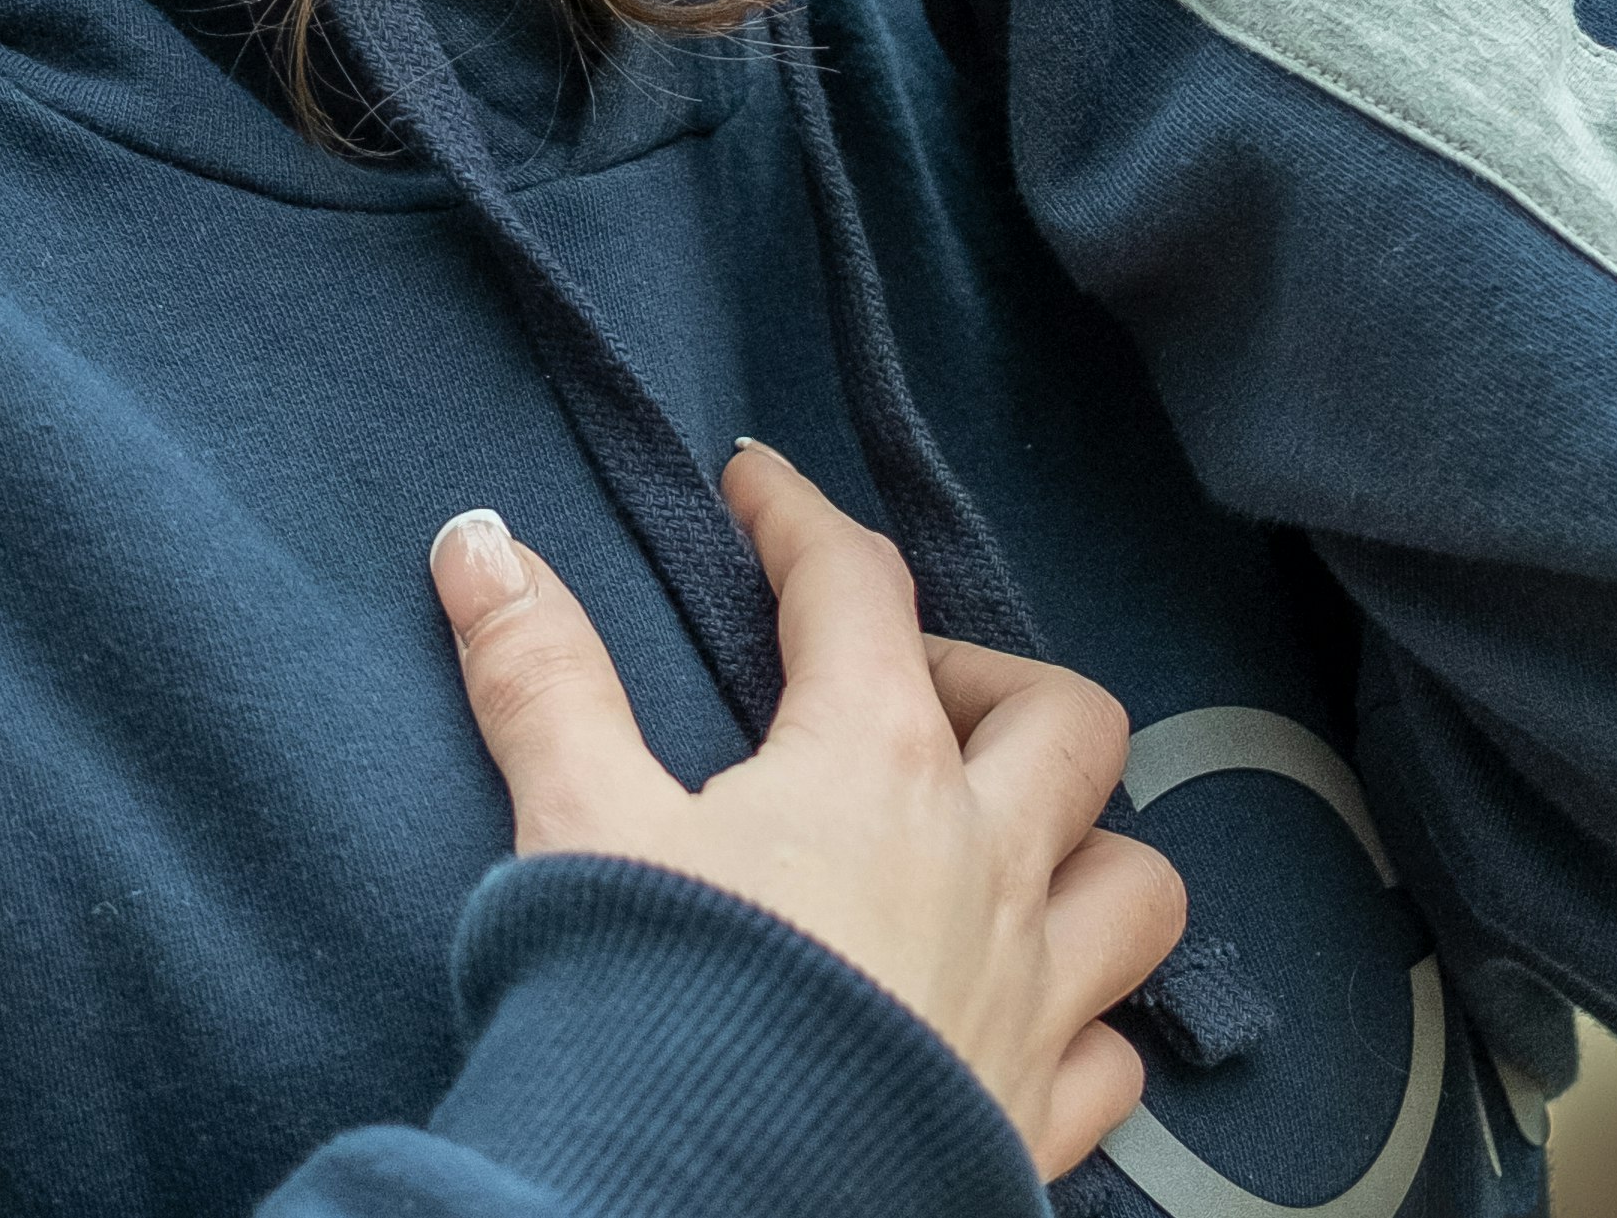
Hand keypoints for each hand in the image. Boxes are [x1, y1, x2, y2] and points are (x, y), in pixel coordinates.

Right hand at [431, 444, 1181, 1181]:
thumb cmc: (651, 1010)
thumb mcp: (578, 824)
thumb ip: (540, 675)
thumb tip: (480, 540)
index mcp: (875, 769)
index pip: (858, 587)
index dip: (800, 518)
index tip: (757, 490)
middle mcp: (984, 871)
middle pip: (1063, 719)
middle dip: (990, 683)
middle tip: (897, 697)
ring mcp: (1029, 1005)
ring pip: (1136, 884)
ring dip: (1082, 850)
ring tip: (995, 850)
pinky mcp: (1035, 1127)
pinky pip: (1113, 1055)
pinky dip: (1083, 1021)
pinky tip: (1017, 1015)